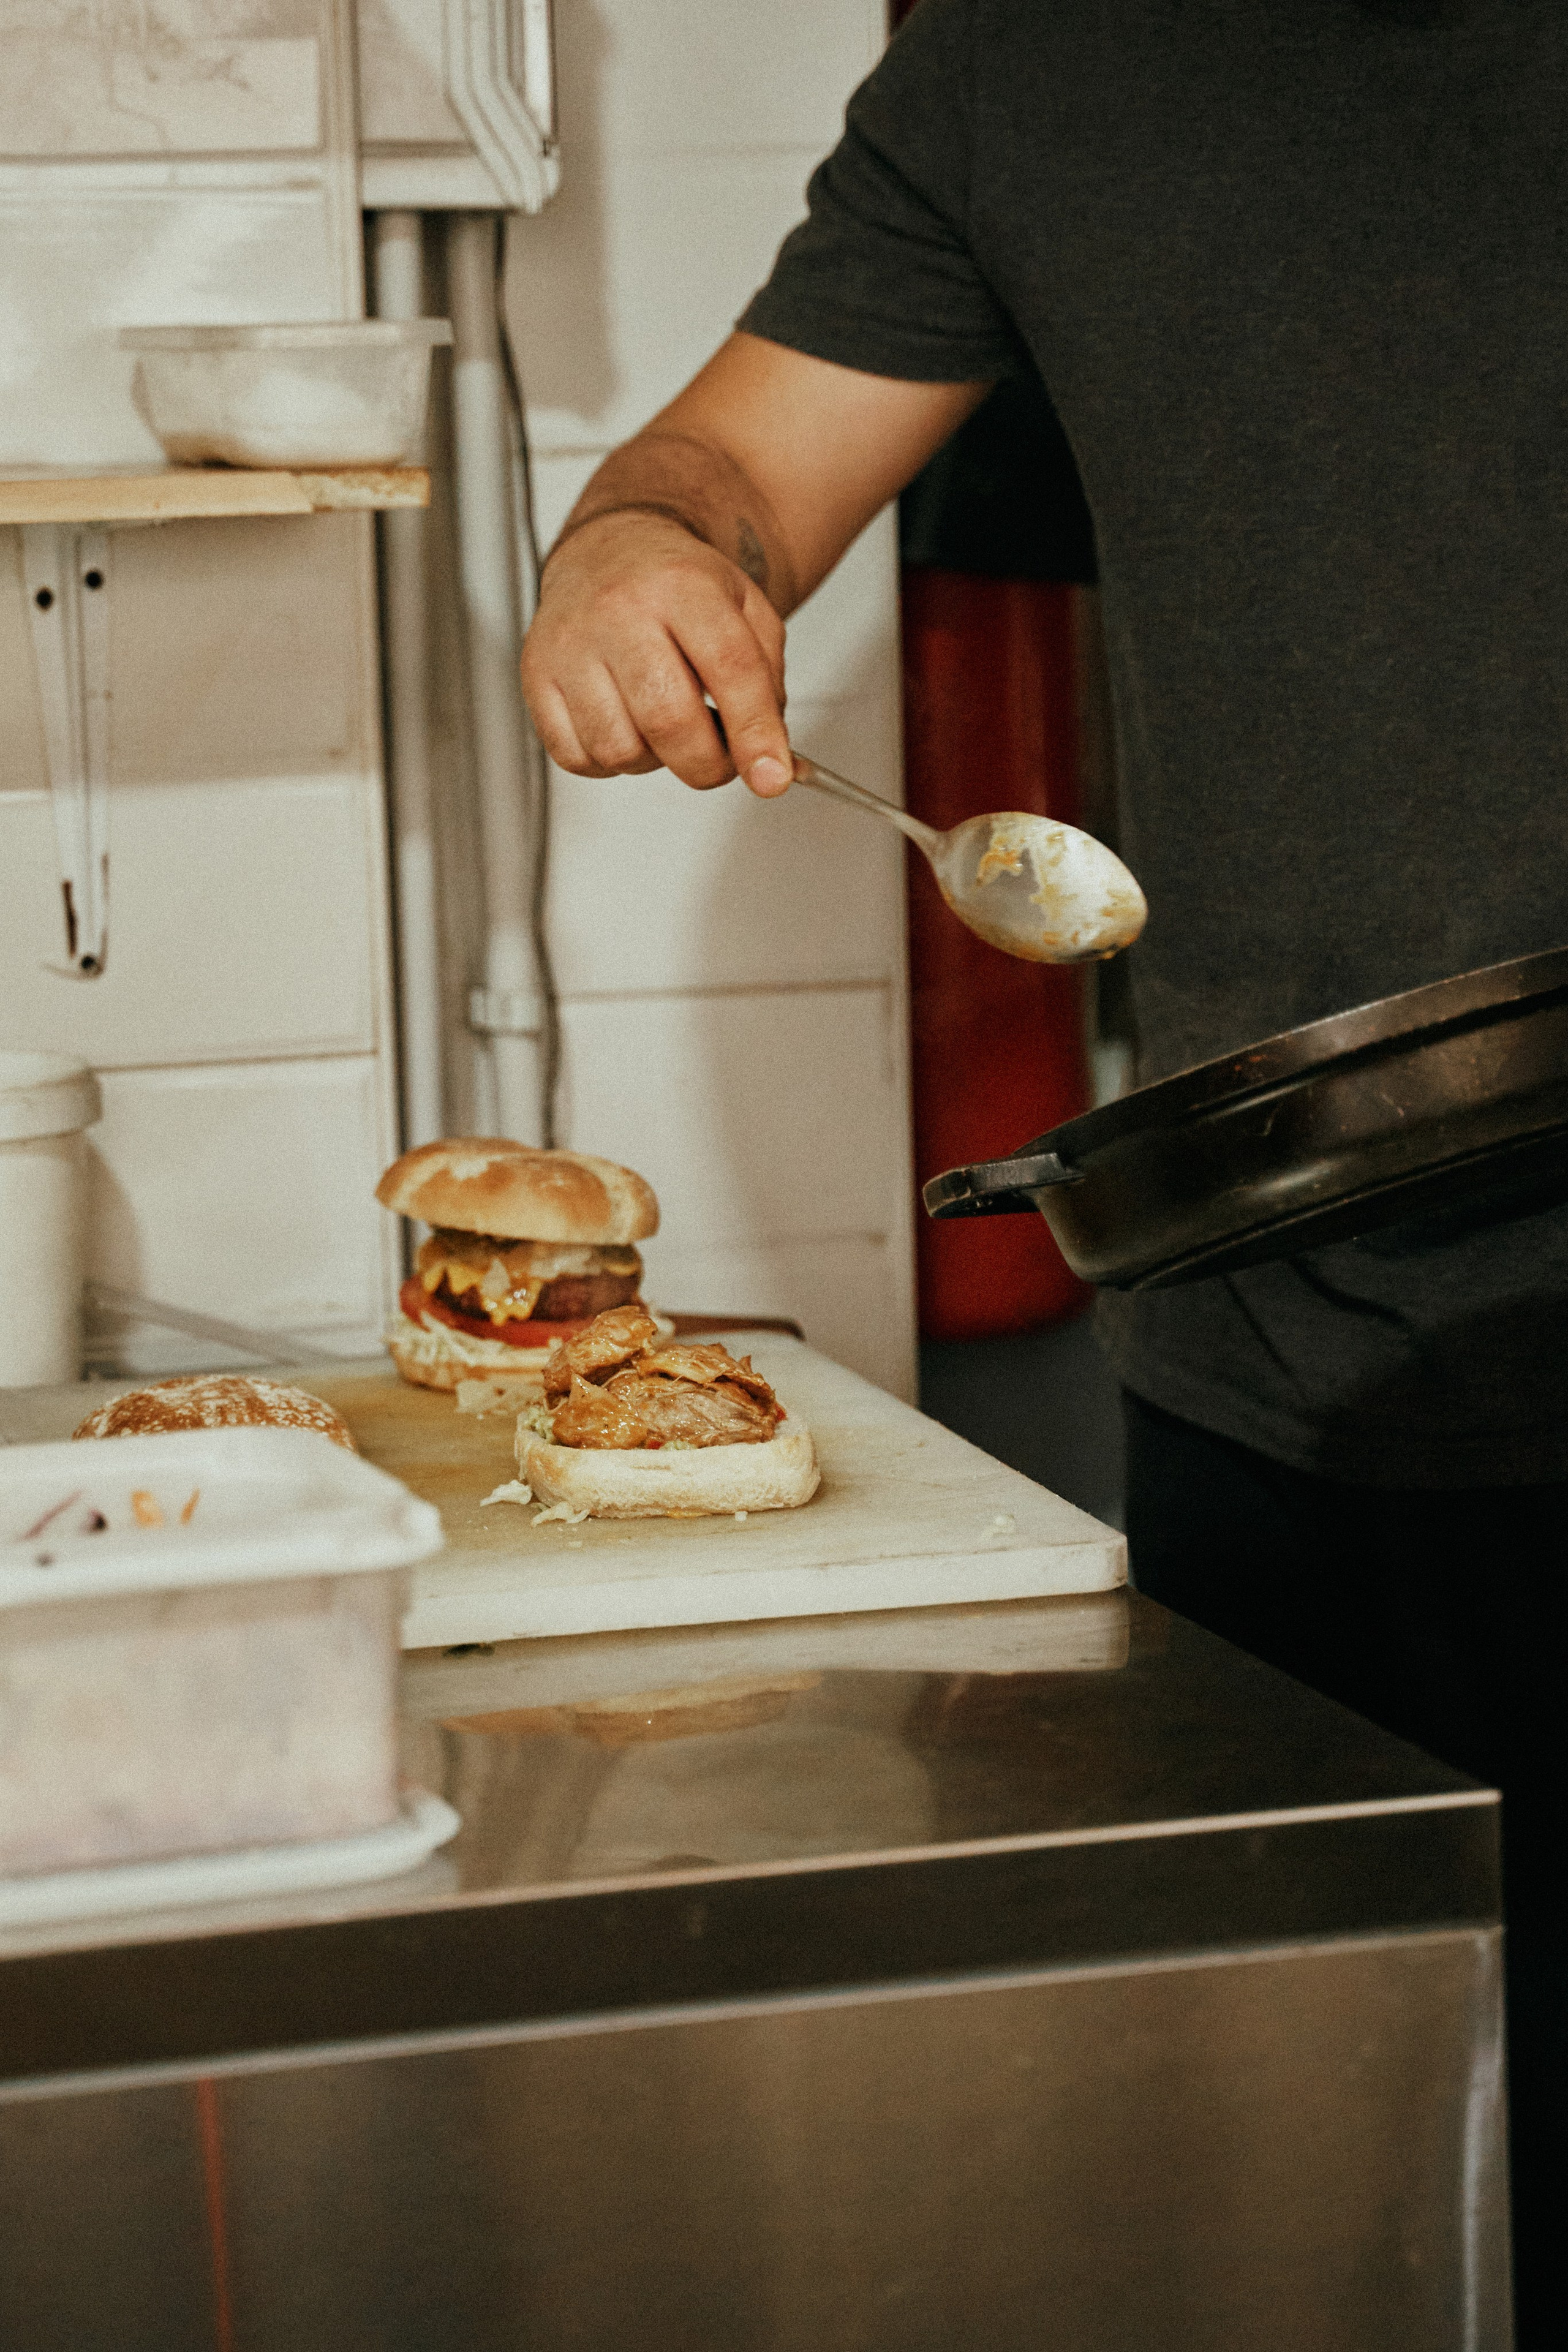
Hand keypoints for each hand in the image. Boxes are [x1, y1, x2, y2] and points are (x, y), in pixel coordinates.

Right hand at [521, 509, 793, 796]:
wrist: (608, 550)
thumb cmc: (677, 588)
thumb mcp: (746, 610)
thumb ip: (768, 685)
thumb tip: (768, 765)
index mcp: (682, 584)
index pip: (728, 669)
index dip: (754, 733)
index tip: (772, 777)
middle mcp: (618, 609)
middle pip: (668, 720)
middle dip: (706, 764)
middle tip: (719, 759)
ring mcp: (570, 642)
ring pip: (620, 749)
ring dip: (654, 760)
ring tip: (662, 725)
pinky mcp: (536, 674)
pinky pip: (576, 756)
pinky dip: (609, 761)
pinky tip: (624, 725)